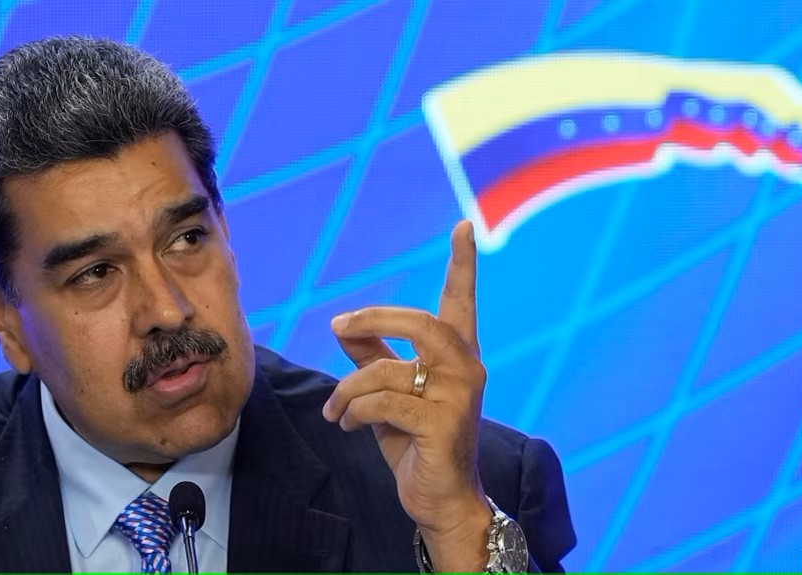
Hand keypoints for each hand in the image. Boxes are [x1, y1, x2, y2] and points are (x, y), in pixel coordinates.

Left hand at [322, 220, 492, 570]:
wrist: (441, 499)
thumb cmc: (416, 442)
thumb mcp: (390, 394)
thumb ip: (373, 357)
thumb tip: (342, 326)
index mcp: (458, 356)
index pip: (461, 302)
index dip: (463, 265)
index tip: (463, 227)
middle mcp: (467, 369)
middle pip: (420, 322)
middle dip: (372, 320)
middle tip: (338, 326)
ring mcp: (459, 397)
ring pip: (387, 370)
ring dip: (347, 390)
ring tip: (334, 410)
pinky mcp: (442, 424)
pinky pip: (382, 402)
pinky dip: (354, 410)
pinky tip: (346, 423)